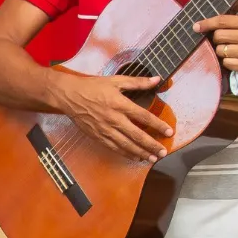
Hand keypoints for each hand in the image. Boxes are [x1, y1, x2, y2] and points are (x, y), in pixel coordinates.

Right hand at [52, 74, 171, 161]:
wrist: (69, 96)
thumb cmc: (92, 86)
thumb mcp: (115, 80)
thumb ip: (137, 82)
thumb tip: (157, 80)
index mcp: (119, 104)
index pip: (143, 116)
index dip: (157, 125)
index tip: (169, 132)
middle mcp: (114, 119)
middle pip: (137, 135)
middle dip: (151, 145)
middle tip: (163, 152)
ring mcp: (105, 129)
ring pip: (126, 145)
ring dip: (141, 152)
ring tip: (153, 158)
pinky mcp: (97, 136)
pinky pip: (114, 148)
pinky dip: (126, 153)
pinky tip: (135, 157)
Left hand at [195, 14, 237, 78]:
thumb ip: (237, 8)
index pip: (222, 21)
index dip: (207, 23)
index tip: (196, 26)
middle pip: (218, 36)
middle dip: (216, 39)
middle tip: (224, 41)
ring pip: (221, 50)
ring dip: (221, 52)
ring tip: (231, 51)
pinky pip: (226, 63)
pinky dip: (227, 62)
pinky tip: (235, 60)